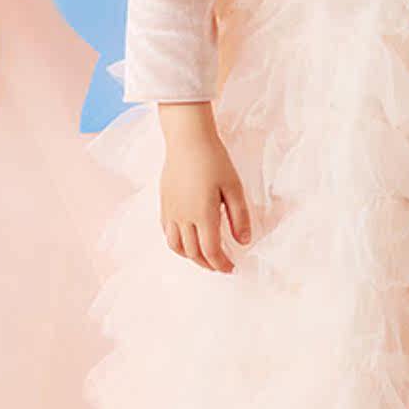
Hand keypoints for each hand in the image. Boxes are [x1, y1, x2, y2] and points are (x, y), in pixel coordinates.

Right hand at [159, 128, 251, 270]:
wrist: (187, 140)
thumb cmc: (213, 160)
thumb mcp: (234, 187)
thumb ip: (240, 217)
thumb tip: (244, 241)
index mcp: (203, 214)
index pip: (211, 251)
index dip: (221, 264)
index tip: (231, 268)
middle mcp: (183, 217)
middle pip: (193, 253)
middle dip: (208, 264)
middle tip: (221, 266)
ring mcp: (171, 211)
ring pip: (176, 246)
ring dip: (191, 257)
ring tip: (205, 257)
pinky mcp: (164, 204)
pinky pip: (167, 233)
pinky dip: (178, 244)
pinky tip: (188, 240)